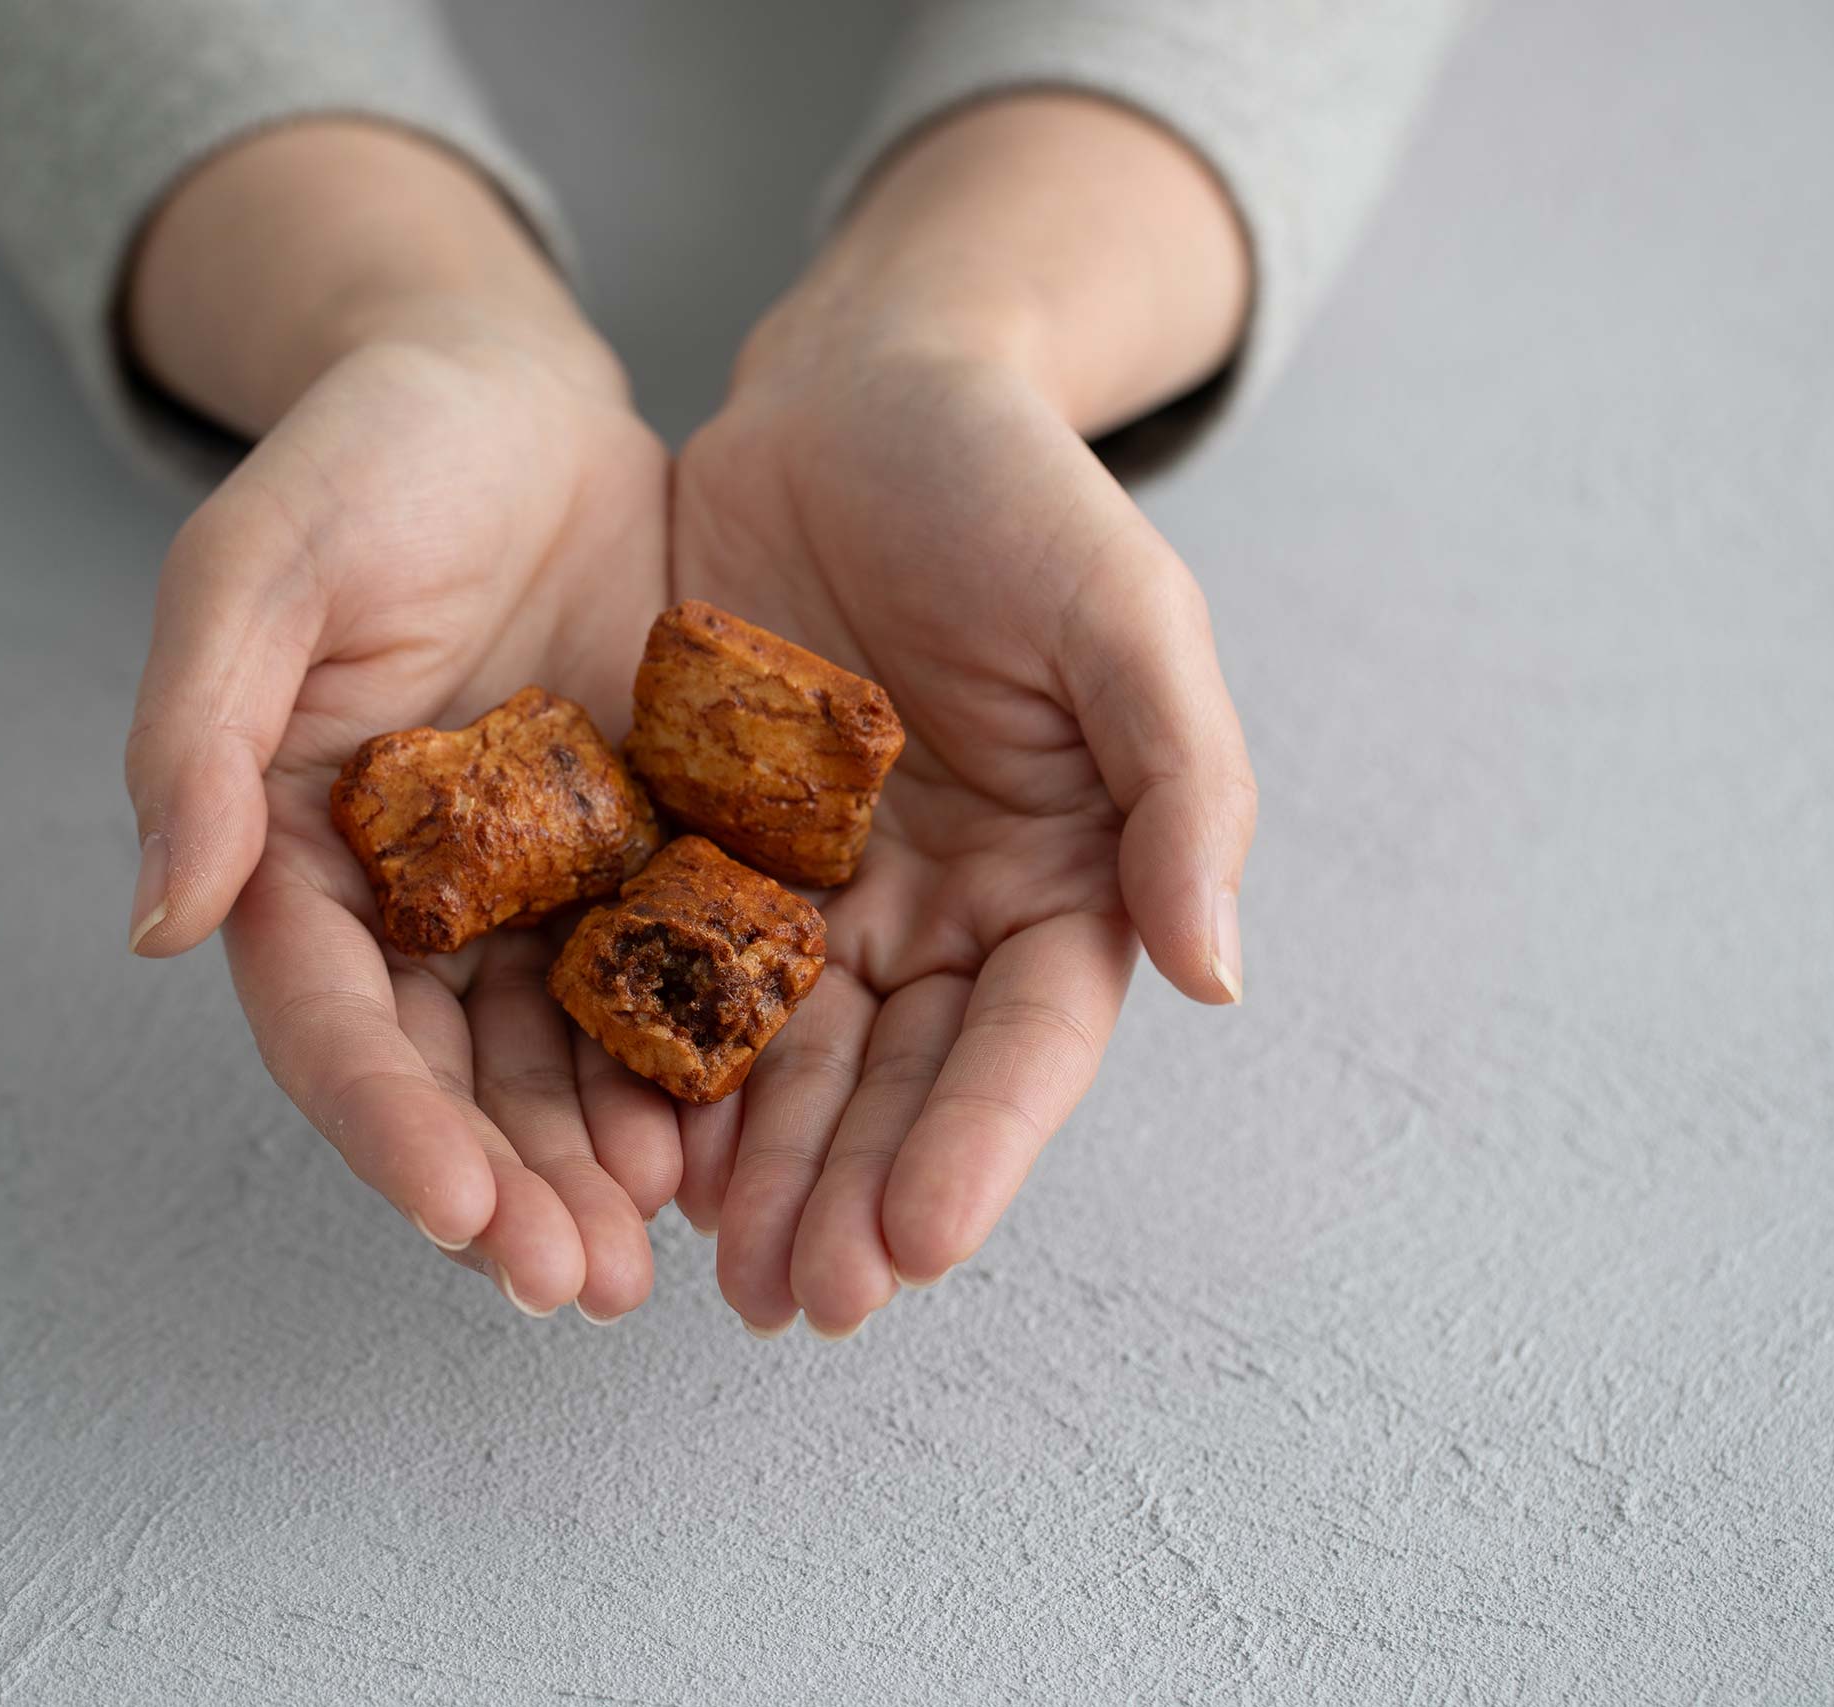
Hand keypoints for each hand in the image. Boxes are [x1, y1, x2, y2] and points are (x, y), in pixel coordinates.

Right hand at [119, 125, 677, 1319]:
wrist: (507, 392)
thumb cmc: (363, 458)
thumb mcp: (256, 564)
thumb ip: (198, 734)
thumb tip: (160, 924)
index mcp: (299, 850)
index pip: (330, 1018)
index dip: (384, 1121)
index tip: (455, 1212)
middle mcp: (412, 898)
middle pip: (449, 1074)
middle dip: (506, 1186)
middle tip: (577, 1284)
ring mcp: (532, 885)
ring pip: (561, 1055)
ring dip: (598, 1161)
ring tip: (660, 1248)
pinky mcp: (640, 850)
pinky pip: (668, 973)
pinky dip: (694, 1059)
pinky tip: (740, 1132)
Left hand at [669, 96, 1260, 1336]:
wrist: (864, 391)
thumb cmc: (1017, 491)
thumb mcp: (1126, 614)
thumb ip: (1181, 784)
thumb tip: (1220, 971)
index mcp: (1055, 877)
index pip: (1024, 1040)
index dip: (979, 1146)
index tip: (918, 1244)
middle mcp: (932, 910)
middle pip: (896, 1080)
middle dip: (847, 1192)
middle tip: (792, 1300)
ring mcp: (809, 888)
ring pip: (779, 1055)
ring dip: (749, 1166)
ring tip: (705, 1268)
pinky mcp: (695, 844)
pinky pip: (666, 966)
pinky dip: (648, 1054)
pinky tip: (614, 1135)